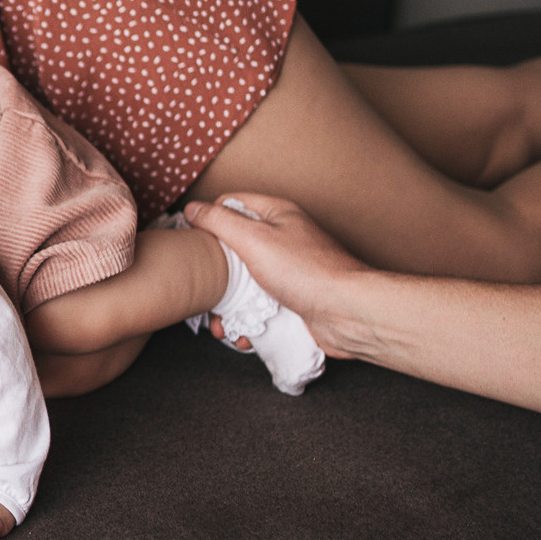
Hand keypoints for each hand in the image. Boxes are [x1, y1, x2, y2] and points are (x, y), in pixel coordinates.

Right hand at [183, 194, 372, 356]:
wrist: (347, 314)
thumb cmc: (305, 271)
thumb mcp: (254, 239)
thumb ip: (219, 221)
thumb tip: (193, 209)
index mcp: (276, 214)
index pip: (231, 204)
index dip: (209, 221)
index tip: (195, 245)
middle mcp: (281, 239)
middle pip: (234, 249)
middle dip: (217, 276)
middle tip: (206, 291)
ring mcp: (287, 271)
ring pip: (244, 284)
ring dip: (229, 307)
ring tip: (223, 325)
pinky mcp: (291, 300)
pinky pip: (260, 308)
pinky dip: (249, 323)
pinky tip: (244, 335)